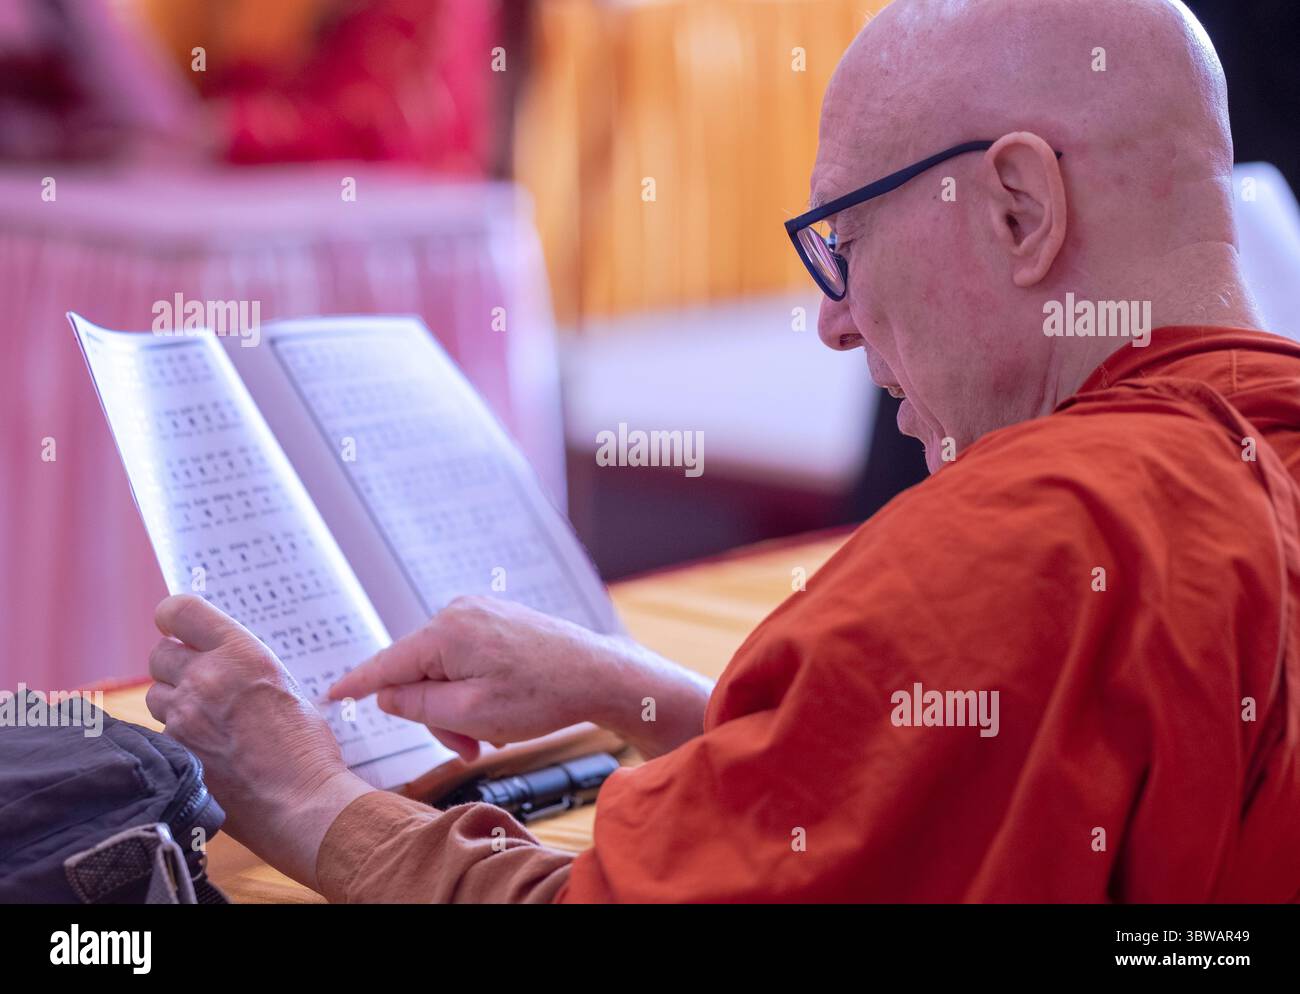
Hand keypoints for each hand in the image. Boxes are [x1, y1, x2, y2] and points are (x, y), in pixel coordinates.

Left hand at [146, 595, 371, 888]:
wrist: (301, 801)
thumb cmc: (304, 746)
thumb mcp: (282, 685)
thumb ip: (241, 666)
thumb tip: (215, 656)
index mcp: (240, 653)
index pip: (179, 610)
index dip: (172, 617)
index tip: (175, 627)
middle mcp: (206, 678)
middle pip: (159, 655)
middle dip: (175, 665)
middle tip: (199, 682)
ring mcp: (184, 718)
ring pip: (155, 696)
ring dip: (174, 702)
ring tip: (208, 721)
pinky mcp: (174, 752)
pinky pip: (161, 733)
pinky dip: (178, 738)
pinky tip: (208, 750)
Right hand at [329, 595, 712, 759]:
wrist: (599, 675)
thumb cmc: (542, 695)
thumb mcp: (470, 713)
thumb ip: (417, 703)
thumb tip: (384, 692)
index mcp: (446, 632)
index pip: (386, 662)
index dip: (356, 683)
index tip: (329, 693)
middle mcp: (459, 610)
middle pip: (418, 670)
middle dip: (434, 713)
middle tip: (467, 748)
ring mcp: (480, 611)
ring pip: (444, 667)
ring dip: (457, 704)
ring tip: (491, 732)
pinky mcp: (497, 617)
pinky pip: (467, 656)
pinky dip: (473, 686)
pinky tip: (500, 706)